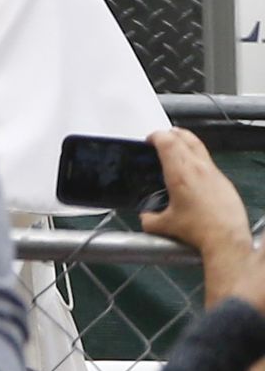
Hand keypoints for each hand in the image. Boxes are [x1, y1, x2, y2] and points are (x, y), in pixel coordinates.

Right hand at [141, 128, 253, 307]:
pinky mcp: (223, 180)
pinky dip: (196, 157)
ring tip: (178, 145)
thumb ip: (149, 219)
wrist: (225, 237)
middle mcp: (198, 168)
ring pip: (199, 146)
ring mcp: (213, 172)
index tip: (150, 139)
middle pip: (185, 137)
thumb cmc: (199, 230)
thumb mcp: (164, 225)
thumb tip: (145, 217)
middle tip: (162, 137)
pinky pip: (208, 160)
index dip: (156, 136)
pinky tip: (192, 169)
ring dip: (185, 141)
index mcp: (180, 174)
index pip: (167, 142)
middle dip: (171, 133)